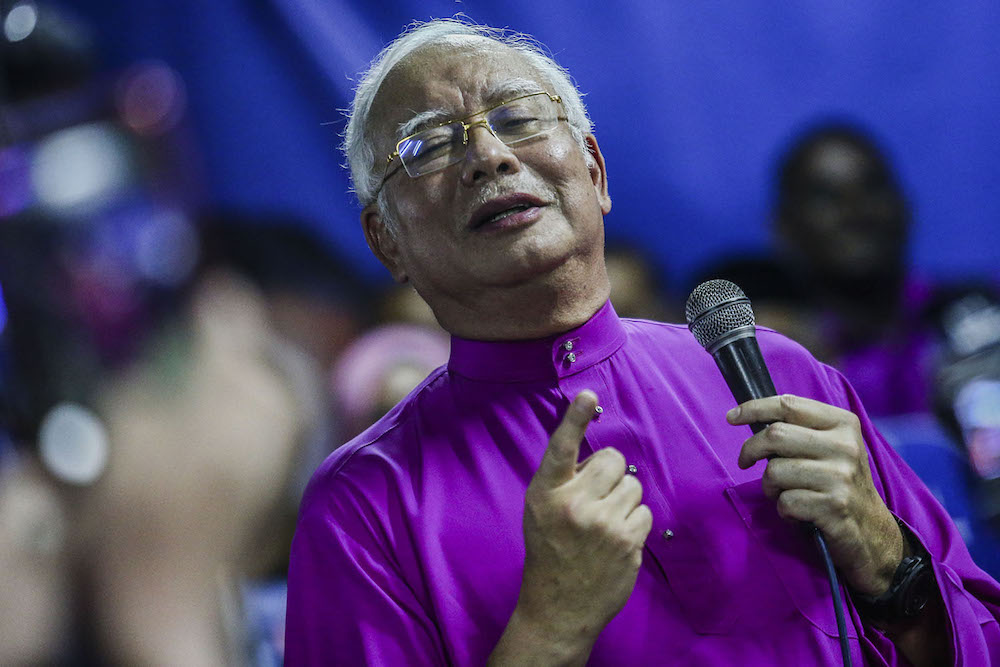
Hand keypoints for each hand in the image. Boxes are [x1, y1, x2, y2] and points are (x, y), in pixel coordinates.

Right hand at [509, 390, 652, 658]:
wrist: (558, 606)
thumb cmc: (549, 550)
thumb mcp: (541, 510)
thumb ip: (565, 480)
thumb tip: (600, 458)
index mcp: (546, 492)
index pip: (560, 448)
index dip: (574, 418)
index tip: (588, 395)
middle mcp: (574, 504)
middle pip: (612, 459)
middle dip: (610, 473)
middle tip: (596, 497)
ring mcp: (603, 524)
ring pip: (633, 485)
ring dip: (623, 500)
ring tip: (604, 523)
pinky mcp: (627, 542)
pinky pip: (644, 511)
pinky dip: (634, 522)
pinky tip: (617, 540)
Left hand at [730, 394, 902, 595]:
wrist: (872, 533)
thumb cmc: (839, 485)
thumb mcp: (830, 448)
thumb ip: (799, 429)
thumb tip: (747, 415)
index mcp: (843, 424)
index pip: (788, 405)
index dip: (754, 408)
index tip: (732, 417)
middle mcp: (845, 446)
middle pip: (775, 436)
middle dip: (751, 450)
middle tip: (746, 462)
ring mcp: (841, 476)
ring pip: (774, 471)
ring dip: (769, 487)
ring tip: (784, 493)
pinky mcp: (834, 506)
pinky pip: (784, 501)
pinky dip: (783, 510)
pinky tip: (799, 512)